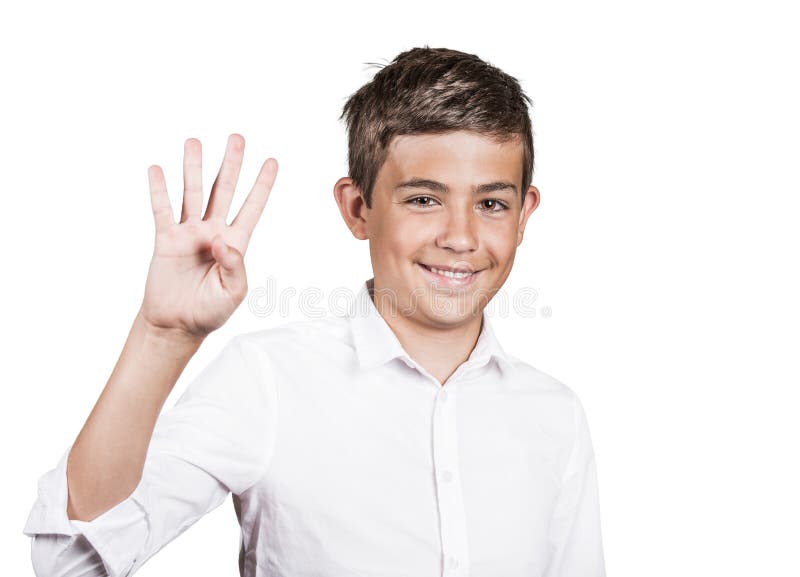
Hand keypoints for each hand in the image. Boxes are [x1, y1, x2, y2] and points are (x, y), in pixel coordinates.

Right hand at [139, 134, 277, 339]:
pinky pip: (162, 210)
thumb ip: (235, 266)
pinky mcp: (165, 240)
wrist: (176, 325)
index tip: (272, 161)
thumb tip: (222, 241)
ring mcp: (189, 233)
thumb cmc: (209, 312)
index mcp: (236, 243)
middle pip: (223, 190)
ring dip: (194, 168)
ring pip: (192, 193)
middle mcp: (213, 232)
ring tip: (194, 142)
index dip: (262, 185)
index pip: (252, 207)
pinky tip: (157, 169)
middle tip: (237, 137)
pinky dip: (159, 190)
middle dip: (231, 164)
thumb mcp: (233, 293)